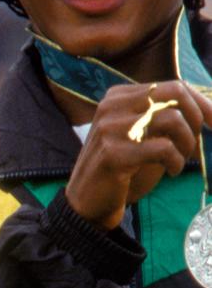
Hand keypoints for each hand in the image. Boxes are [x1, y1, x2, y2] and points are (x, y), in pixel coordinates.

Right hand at [66, 80, 211, 229]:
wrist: (87, 200)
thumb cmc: (121, 167)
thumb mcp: (141, 134)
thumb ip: (163, 116)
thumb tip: (209, 109)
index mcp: (118, 97)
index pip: (173, 87)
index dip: (202, 104)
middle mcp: (111, 106)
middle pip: (174, 93)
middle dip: (196, 117)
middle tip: (193, 143)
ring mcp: (110, 128)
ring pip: (172, 119)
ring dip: (187, 142)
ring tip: (179, 159)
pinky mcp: (113, 153)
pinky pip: (164, 148)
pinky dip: (176, 161)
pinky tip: (171, 171)